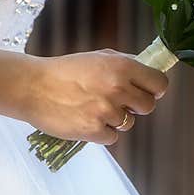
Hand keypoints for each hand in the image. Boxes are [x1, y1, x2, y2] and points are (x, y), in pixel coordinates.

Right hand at [20, 49, 168, 144]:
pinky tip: (86, 119)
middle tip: (118, 101)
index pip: (160, 83)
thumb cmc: (65, 70)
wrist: (33, 87)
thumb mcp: (99, 57)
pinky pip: (112, 137)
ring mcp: (106, 111)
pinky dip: (101, 132)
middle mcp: (117, 88)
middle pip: (148, 106)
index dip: (155, 88)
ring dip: (116, 119)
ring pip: (129, 124)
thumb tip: (148, 70)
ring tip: (93, 108)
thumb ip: (126, 63)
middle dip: (136, 106)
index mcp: (122, 67)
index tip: (147, 90)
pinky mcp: (93, 130)